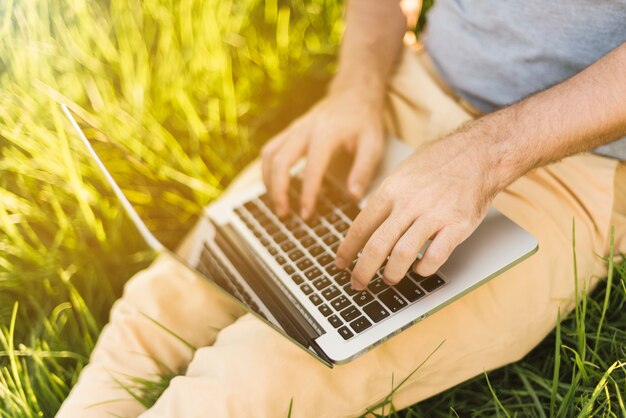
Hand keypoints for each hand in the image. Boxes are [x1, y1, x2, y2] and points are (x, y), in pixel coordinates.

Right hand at [261, 86, 384, 218]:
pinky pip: (269, 150)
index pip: (312, 167)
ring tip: (277, 205)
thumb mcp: (373, 143)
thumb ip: (363, 170)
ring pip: (269, 155)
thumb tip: (353, 196)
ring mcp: (294, 128)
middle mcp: (305, 129)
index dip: (308, 193)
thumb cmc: (364, 120)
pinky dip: (267, 171)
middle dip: (278, 191)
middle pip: (280, 161)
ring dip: (268, 182)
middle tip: (284, 214)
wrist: (353, 93)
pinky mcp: (289, 131)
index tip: (306, 214)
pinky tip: (273, 187)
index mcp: (327, 132)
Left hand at [335, 133, 502, 289]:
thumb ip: (386, 199)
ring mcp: (434, 215)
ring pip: (403, 254)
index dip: (347, 249)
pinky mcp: (457, 225)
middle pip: (377, 245)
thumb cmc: (438, 163)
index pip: (361, 226)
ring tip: (389, 279)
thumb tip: (367, 225)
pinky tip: (419, 269)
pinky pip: (436, 256)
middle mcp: (409, 203)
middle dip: (362, 270)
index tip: (340, 262)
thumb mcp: (402, 173)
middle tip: (357, 283)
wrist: (477, 152)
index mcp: (392, 190)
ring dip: (392, 273)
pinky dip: (424, 268)